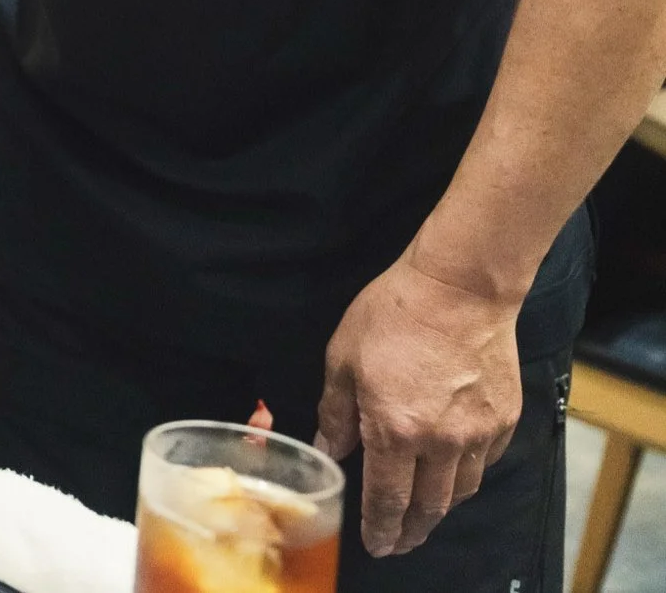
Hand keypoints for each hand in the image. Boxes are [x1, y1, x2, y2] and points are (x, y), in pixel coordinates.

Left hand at [314, 252, 523, 557]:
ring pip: (461, 490)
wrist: (460, 288)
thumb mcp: (343, 358)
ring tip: (424, 514)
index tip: (376, 545)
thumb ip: (336, 413)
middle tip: (400, 543)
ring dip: (440, 508)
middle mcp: (441, 442)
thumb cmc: (394, 314)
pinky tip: (454, 471)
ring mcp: (478, 433)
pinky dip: (467, 474)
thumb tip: (329, 451)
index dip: (380, 527)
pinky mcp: (504, 419)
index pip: (387, 498)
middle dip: (411, 531)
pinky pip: (485, 462)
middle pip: (428, 506)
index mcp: (395, 430)